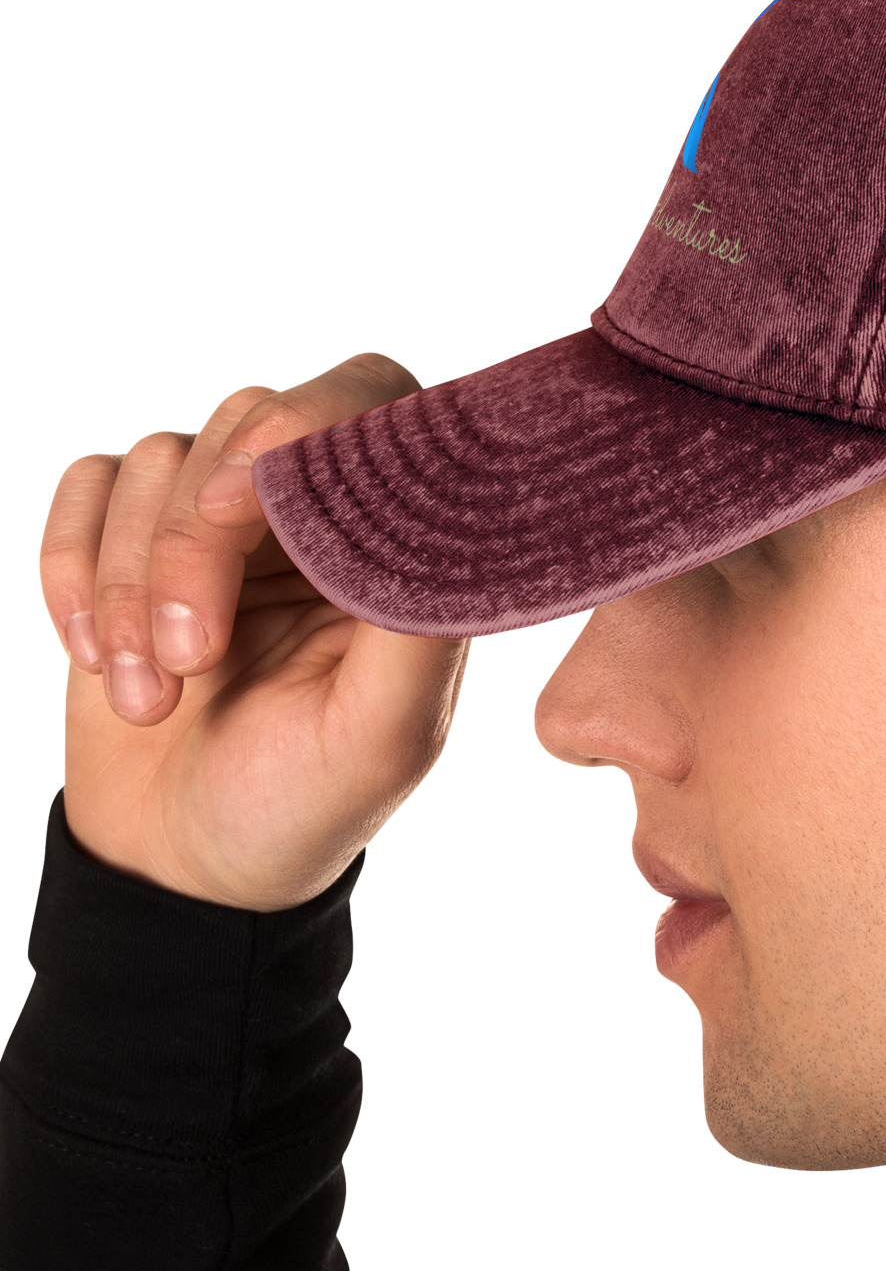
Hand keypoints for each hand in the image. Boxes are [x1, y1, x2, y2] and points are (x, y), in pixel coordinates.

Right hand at [41, 355, 468, 910]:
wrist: (187, 865)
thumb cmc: (306, 802)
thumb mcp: (385, 732)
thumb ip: (415, 620)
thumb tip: (426, 513)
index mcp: (402, 543)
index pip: (377, 405)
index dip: (311, 426)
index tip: (248, 498)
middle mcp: (320, 511)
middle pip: (250, 427)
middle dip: (199, 541)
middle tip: (194, 655)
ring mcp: (225, 517)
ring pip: (161, 460)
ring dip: (134, 582)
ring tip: (156, 695)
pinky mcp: (135, 533)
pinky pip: (88, 484)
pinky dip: (74, 568)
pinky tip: (100, 658)